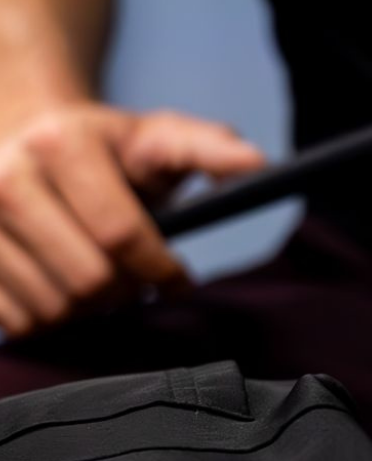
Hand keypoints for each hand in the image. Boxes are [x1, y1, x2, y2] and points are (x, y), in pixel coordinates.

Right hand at [0, 102, 265, 336]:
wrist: (29, 139)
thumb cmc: (109, 149)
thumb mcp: (161, 139)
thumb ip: (209, 149)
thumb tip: (257, 164)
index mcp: (62, 144)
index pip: (121, 234)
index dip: (161, 269)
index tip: (180, 279)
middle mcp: (6, 176)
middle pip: (87, 279)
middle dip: (127, 291)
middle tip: (139, 282)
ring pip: (52, 307)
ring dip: (90, 310)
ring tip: (104, 282)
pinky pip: (16, 321)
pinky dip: (51, 319)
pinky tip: (64, 289)